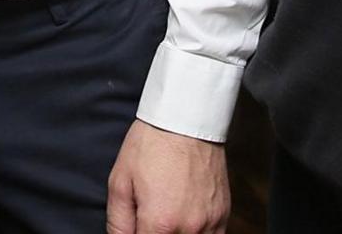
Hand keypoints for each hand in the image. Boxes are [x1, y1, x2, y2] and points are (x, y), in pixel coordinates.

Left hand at [106, 120, 228, 233]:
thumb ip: (118, 224)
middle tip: (148, 220)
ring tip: (167, 219)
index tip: (137, 228)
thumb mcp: (120, 183)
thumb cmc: (151, 146)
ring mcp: (211, 223)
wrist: (186, 118)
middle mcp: (189, 228)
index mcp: (160, 224)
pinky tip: (184, 222)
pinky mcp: (223, 214)